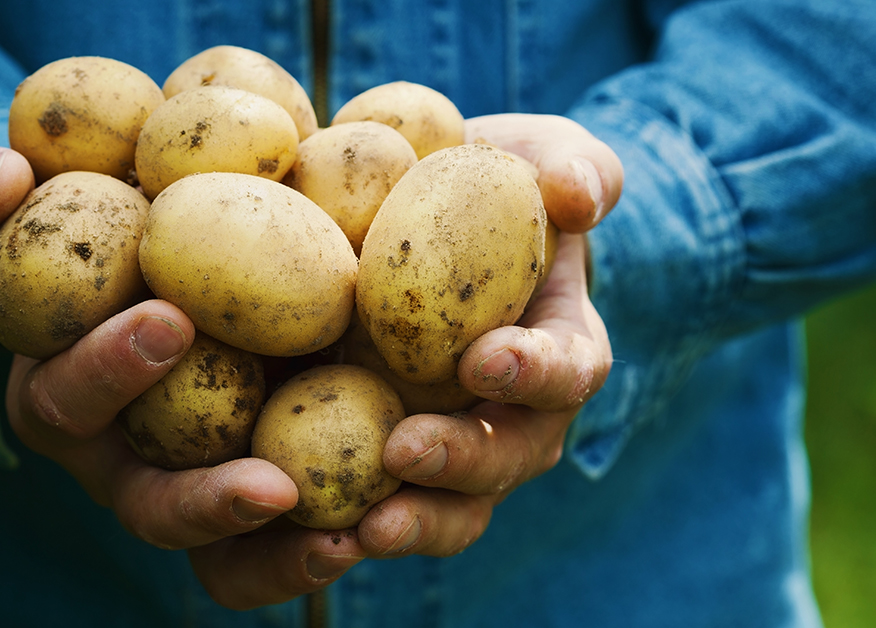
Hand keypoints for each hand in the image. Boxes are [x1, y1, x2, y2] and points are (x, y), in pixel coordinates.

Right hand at [0, 146, 363, 609]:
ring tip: (340, 543)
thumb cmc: (119, 223)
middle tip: (271, 485)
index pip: (68, 398)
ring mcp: (196, 491)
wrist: (204, 248)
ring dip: (276, 559)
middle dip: (202, 502)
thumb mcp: (58, 197)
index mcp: (67, 395)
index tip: (170, 320)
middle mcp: (128, 461)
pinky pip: (279, 554)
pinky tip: (373, 532)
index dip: (107, 369)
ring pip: (220, 559)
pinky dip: (315, 551)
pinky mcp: (261, 500)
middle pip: (151, 508)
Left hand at [354, 114, 617, 557]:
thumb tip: (577, 195)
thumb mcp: (536, 155)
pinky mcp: (382, 462)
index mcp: (556, 349)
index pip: (568, 369)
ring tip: (361, 531)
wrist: (412, 221)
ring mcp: (451, 447)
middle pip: (506, 459)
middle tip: (405, 452)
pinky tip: (298, 529)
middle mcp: (512, 415)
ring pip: (450, 509)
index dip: (537, 371)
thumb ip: (573, 166)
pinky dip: (343, 529)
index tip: (486, 357)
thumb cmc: (486, 185)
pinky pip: (374, 511)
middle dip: (462, 462)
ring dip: (411, 522)